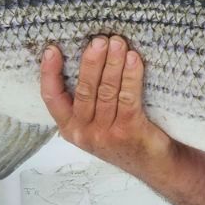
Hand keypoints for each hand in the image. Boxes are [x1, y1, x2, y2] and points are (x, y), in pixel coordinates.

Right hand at [39, 35, 173, 174]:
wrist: (154, 165)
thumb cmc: (124, 136)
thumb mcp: (97, 123)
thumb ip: (87, 99)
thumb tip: (88, 55)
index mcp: (70, 127)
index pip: (52, 97)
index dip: (49, 72)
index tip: (51, 49)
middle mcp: (83, 133)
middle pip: (84, 90)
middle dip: (91, 62)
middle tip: (99, 40)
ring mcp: (105, 134)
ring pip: (106, 91)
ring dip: (113, 64)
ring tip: (117, 43)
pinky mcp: (128, 132)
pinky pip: (128, 98)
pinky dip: (131, 76)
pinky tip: (134, 60)